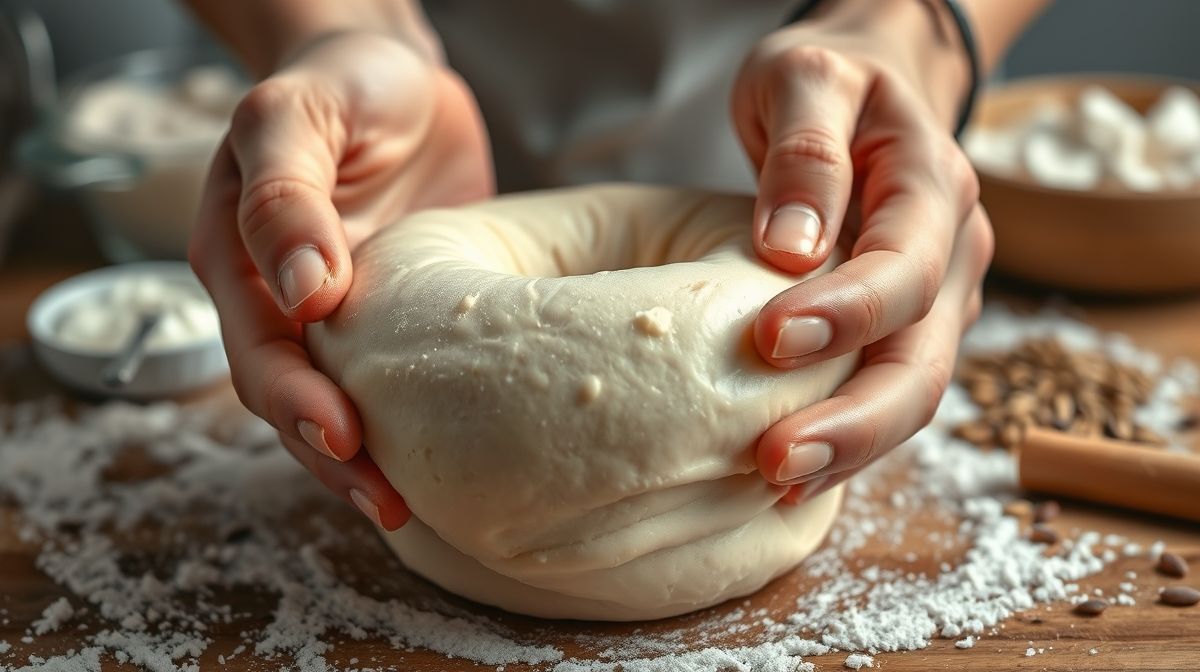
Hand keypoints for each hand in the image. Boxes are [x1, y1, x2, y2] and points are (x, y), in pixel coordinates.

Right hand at [189, 31, 493, 528]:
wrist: (394, 73)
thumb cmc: (341, 82)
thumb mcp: (297, 114)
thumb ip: (286, 190)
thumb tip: (303, 289)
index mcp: (239, 256)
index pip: (258, 347)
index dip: (296, 398)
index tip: (344, 432)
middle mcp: (282, 298)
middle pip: (293, 396)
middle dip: (333, 453)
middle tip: (386, 497)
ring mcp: (341, 314)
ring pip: (341, 403)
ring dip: (368, 461)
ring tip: (409, 507)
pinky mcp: (399, 317)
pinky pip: (399, 381)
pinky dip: (413, 424)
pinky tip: (444, 461)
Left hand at [732, 4, 992, 497]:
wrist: (869, 83)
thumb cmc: (829, 80)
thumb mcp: (804, 78)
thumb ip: (806, 152)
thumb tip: (789, 249)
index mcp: (930, 186)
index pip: (902, 264)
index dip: (846, 312)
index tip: (768, 341)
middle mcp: (950, 252)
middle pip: (922, 359)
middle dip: (855, 421)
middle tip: (775, 461)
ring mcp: (937, 298)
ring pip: (911, 392)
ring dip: (850, 448)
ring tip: (776, 483)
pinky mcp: (908, 328)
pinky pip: (883, 392)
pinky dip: (845, 437)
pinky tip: (790, 473)